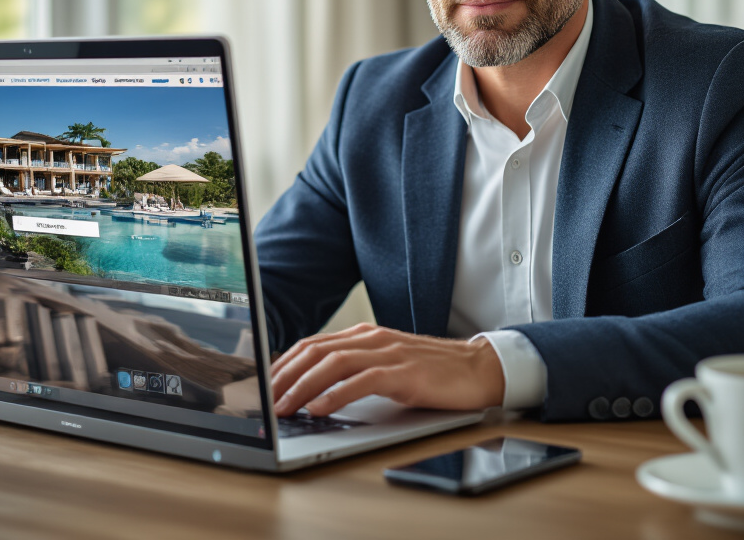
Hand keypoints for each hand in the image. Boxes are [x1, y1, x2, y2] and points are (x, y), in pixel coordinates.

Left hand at [270, 323, 505, 416]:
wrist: (478, 369)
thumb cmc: (433, 372)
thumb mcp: (387, 365)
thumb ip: (357, 370)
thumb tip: (317, 391)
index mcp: (365, 335)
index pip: (312, 345)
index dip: (284, 364)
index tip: (265, 384)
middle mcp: (372, 338)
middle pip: (315, 352)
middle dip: (284, 376)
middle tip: (265, 400)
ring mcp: (388, 353)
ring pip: (332, 364)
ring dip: (302, 387)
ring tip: (284, 407)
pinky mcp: (404, 372)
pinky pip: (361, 381)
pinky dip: (335, 395)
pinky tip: (319, 409)